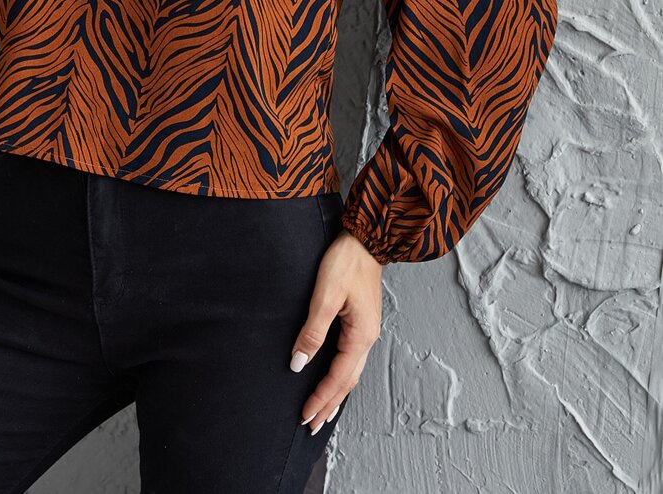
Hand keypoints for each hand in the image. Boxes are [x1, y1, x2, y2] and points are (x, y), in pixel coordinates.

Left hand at [290, 228, 382, 433]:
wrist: (366, 239)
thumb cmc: (345, 263)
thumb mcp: (325, 296)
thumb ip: (312, 332)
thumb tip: (298, 364)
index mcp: (360, 336)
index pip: (338, 377)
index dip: (320, 398)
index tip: (304, 416)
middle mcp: (367, 338)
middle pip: (348, 382)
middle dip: (329, 405)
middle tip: (311, 426)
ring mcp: (366, 331)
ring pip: (351, 372)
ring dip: (336, 394)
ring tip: (323, 413)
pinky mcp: (361, 322)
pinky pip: (352, 359)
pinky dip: (342, 376)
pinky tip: (335, 379)